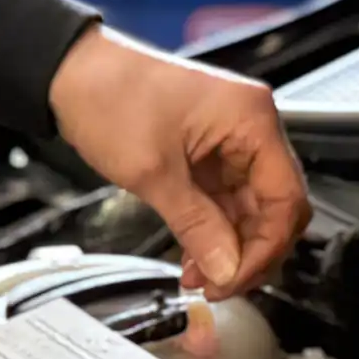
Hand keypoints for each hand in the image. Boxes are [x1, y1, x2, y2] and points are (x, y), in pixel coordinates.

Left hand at [48, 25, 310, 299]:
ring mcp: (229, 139)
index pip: (286, 199)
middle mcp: (249, 126)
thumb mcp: (152, 172)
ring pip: (249, 208)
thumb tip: (226, 268)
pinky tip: (195, 255)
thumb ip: (195, 225)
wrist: (71, 72)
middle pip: (274, 206)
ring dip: (228, 246)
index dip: (266, 249)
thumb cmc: (109, 96)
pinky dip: (212, 229)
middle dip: (249, 252)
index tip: (234, 280)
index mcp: (251, 119)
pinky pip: (224, 199)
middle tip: (218, 285)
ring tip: (199, 276)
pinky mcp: (207, 150)